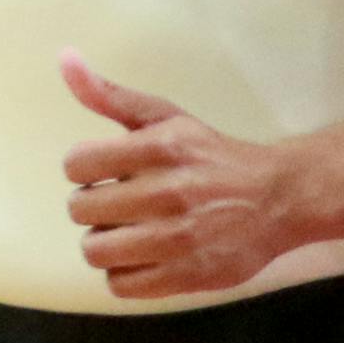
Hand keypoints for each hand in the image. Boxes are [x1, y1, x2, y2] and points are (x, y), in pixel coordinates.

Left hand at [60, 50, 297, 300]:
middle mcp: (169, 191)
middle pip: (80, 210)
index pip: (76, 164)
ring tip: (133, 231)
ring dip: (108, 242)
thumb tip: (64, 58)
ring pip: (95, 250)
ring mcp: (178, 238)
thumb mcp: (167, 117)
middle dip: (96, 206)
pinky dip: (127, 272)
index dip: (86, 169)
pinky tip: (148, 255)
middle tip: (123, 203)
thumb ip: (111, 95)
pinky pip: (120, 284)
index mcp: (161, 146)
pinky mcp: (186, 275)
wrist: (278, 199)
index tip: (108, 171)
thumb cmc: (212, 156)